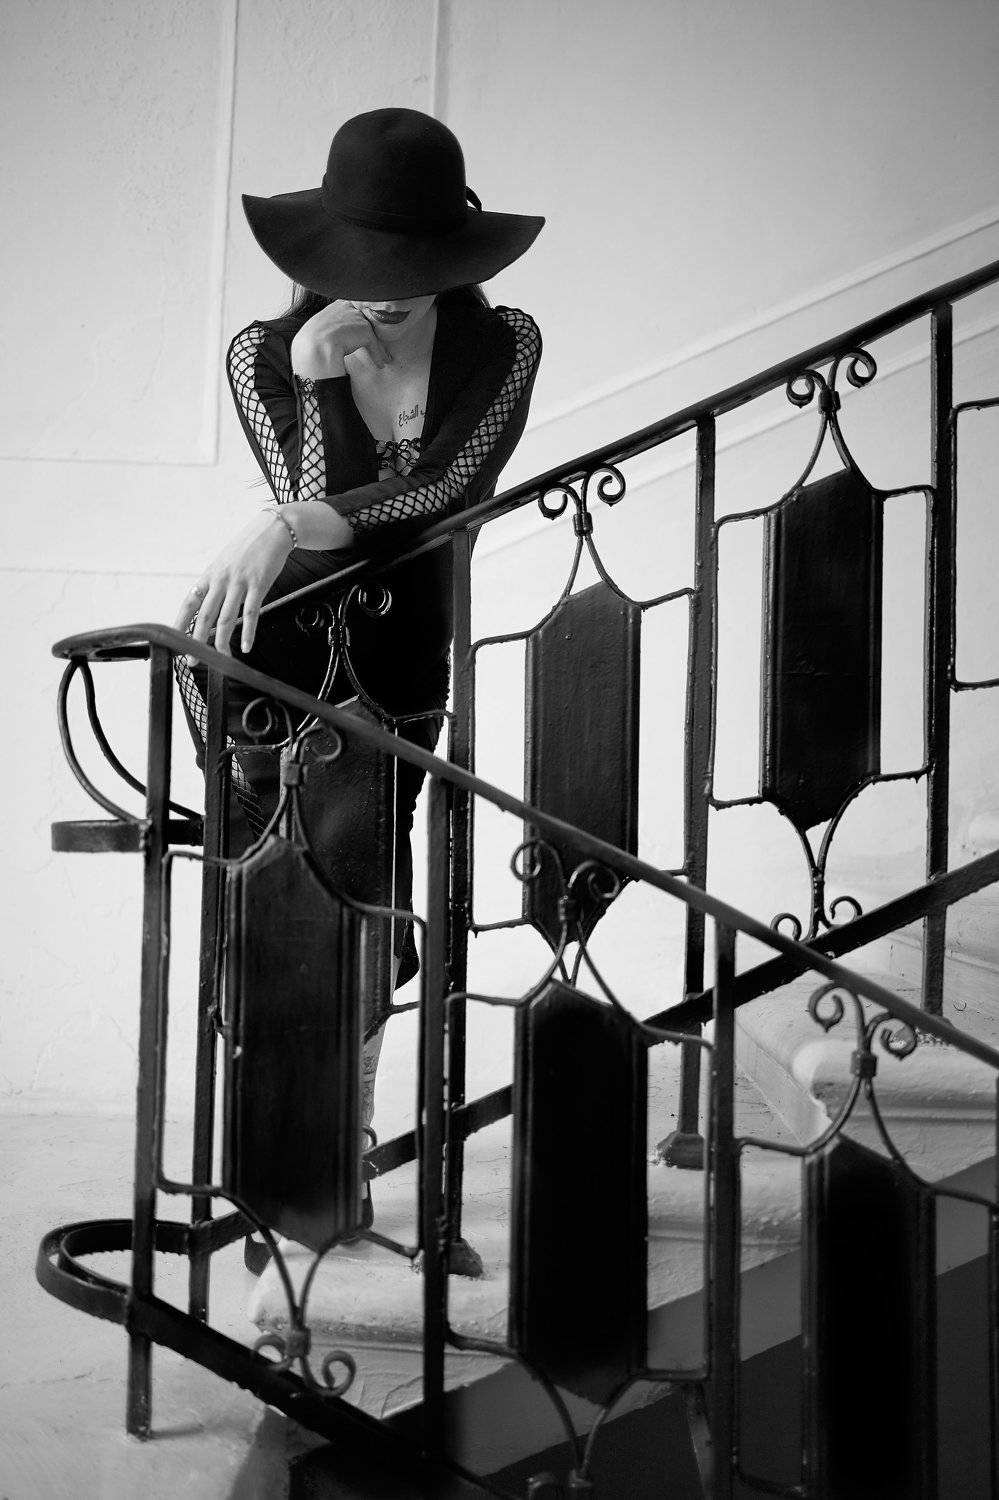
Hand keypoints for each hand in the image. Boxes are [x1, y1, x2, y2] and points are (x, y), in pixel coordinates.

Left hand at [174, 510, 293, 657]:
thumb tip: (211, 606)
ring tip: (221, 659)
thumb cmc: (249, 548)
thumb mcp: (226, 564)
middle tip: (193, 659)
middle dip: (197, 640)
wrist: (272, 530)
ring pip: (226, 617)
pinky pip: (251, 613)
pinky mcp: (258, 584)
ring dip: (222, 642)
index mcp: (210, 576)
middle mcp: (221, 580)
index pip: (190, 603)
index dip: (180, 622)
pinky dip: (248, 632)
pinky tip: (246, 645)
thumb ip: (218, 585)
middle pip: (204, 615)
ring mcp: (239, 582)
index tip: (174, 639)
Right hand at [290, 299, 391, 377]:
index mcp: (338, 304)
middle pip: (365, 318)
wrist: (316, 345)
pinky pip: (374, 344)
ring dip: (376, 345)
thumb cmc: (313, 341)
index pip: (353, 308)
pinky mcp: (364, 330)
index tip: (362, 330)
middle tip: (376, 340)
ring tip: (381, 355)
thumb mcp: (319, 328)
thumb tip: (332, 338)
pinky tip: (379, 364)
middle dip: (371, 330)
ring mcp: (357, 318)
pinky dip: (377, 355)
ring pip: (370, 332)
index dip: (358, 320)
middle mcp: (349, 307)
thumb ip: (331, 326)